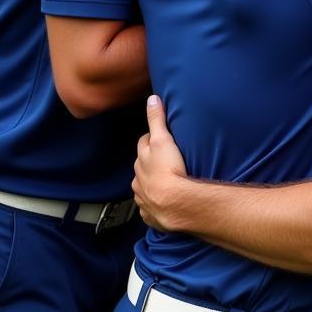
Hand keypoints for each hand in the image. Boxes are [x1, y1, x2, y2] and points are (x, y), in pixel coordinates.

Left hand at [133, 96, 188, 231]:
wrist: (173, 203)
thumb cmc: (169, 169)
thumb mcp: (163, 139)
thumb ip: (157, 120)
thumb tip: (152, 99)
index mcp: (141, 159)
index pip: (143, 143)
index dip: (151, 138)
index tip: (159, 137)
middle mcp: (138, 178)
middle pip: (142, 164)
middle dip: (149, 160)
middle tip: (164, 158)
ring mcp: (142, 197)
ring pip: (144, 185)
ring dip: (151, 182)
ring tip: (165, 180)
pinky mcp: (150, 213)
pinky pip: (149, 206)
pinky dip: (154, 202)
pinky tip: (163, 201)